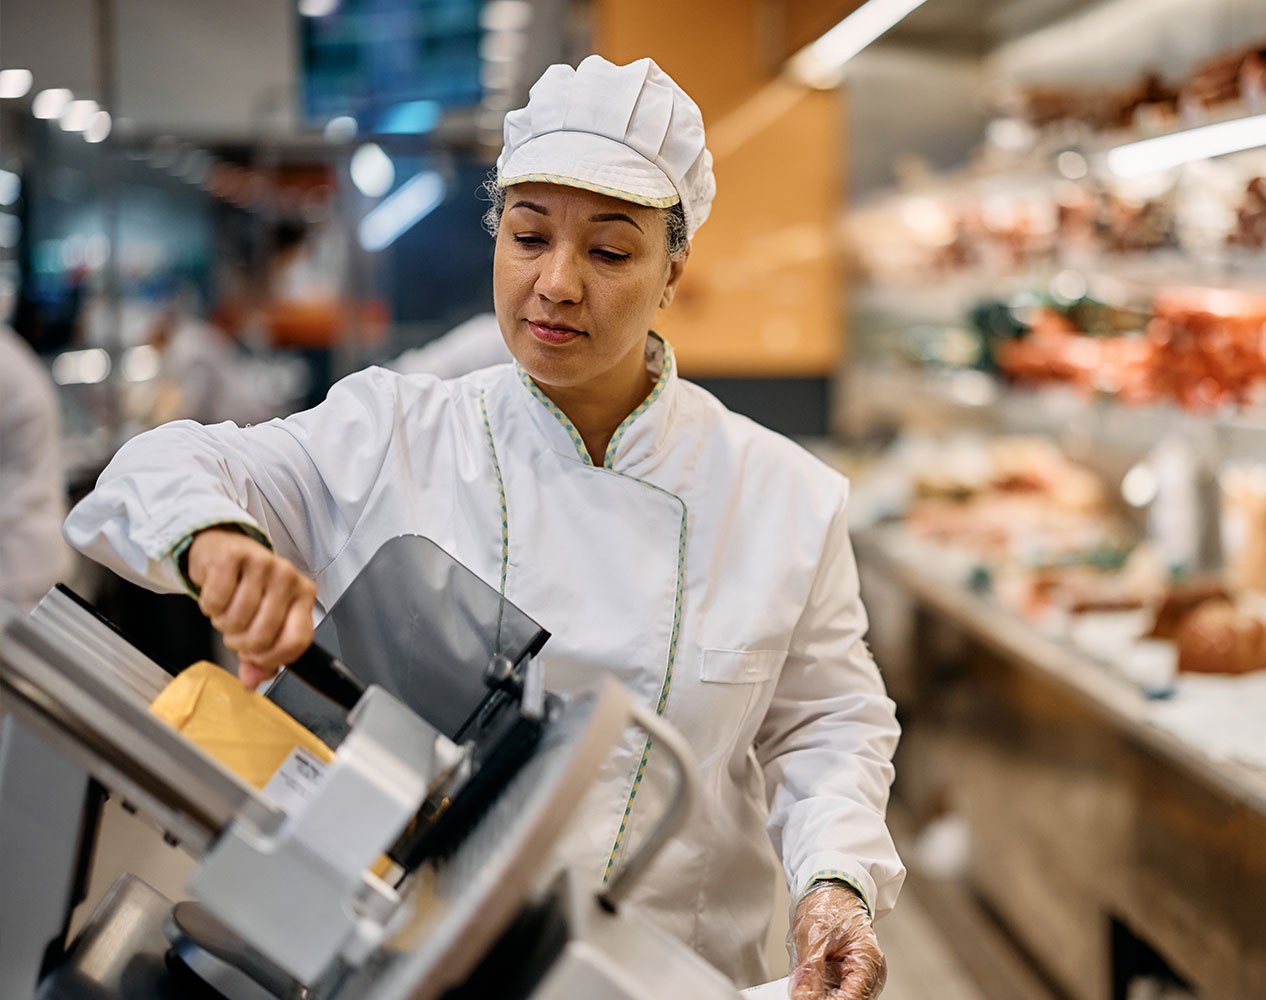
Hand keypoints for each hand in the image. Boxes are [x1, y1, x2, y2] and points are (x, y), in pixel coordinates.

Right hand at [186, 528, 315, 689]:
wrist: (225, 548)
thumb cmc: (248, 586)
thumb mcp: (263, 619)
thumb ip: (262, 656)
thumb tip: (252, 682)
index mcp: (303, 595)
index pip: (296, 642)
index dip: (270, 660)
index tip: (256, 658)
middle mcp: (288, 577)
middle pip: (262, 637)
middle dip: (240, 644)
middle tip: (235, 632)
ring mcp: (262, 564)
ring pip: (236, 620)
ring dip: (223, 624)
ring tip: (226, 611)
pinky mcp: (233, 556)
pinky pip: (215, 602)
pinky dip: (209, 607)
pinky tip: (216, 596)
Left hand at [788, 883, 886, 999]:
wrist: (832, 887)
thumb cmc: (829, 903)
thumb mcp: (813, 937)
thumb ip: (809, 972)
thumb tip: (802, 997)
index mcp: (867, 960)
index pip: (851, 999)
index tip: (805, 998)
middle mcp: (870, 972)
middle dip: (823, 997)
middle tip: (802, 990)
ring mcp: (861, 974)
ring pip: (842, 997)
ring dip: (822, 994)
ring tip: (805, 982)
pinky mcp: (851, 974)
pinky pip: (837, 990)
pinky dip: (822, 989)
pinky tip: (810, 982)